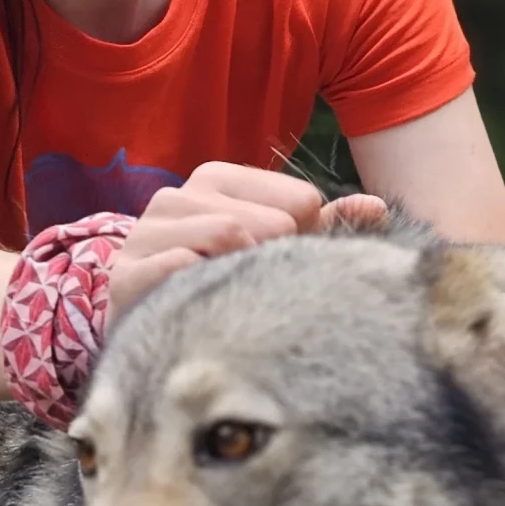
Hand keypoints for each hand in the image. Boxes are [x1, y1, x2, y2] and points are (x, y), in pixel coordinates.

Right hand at [105, 162, 386, 322]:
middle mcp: (179, 194)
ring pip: (230, 234)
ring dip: (240, 277)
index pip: (301, 200)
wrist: (140, 326)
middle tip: (249, 290)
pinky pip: (184, 266)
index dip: (301, 242)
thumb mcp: (269, 248)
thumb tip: (376, 208)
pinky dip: (203, 291)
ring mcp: (148, 230)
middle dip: (273, 262)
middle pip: (273, 221)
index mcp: (217, 179)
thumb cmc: (214, 284)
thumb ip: (322, 226)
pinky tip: (199, 310)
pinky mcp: (128, 271)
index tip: (273, 266)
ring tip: (225, 299)